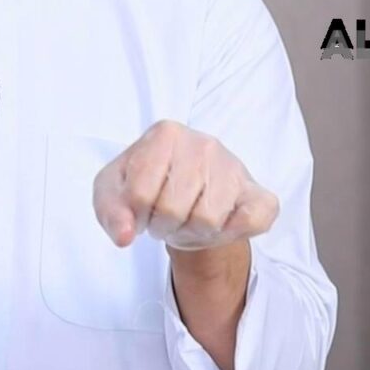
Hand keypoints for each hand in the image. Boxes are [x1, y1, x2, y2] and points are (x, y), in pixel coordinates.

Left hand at [92, 120, 278, 250]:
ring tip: (188, 218)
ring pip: (208, 221)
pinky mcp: (259, 193)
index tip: (141, 209)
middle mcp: (205, 143)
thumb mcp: (113, 193)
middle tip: (165, 217)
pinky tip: (218, 223)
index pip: (139, 194)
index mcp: (166, 133)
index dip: (135, 214)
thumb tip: (124, 236)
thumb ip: (110, 212)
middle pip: (172, 209)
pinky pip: (252, 221)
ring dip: (192, 233)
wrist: (186, 194)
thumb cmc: (146, 187)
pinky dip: (231, 234)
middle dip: (163, 225)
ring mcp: (235, 166)